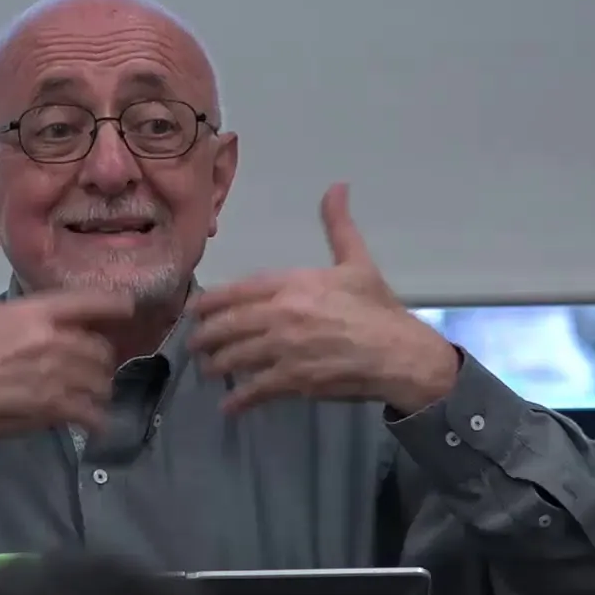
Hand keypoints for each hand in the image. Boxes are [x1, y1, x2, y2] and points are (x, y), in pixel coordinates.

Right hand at [0, 220, 134, 449]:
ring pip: (100, 380)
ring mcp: (56, 380)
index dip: (118, 305)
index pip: (93, 303)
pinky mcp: (51, 411)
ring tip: (92, 388)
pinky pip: (91, 413)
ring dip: (100, 384)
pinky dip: (96, 416)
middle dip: (100, 353)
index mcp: (35, 313)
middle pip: (102, 347)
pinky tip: (92, 418)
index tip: (127, 308)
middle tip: (93, 359)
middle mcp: (54, 344)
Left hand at [189, 183, 457, 414]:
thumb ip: (338, 226)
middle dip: (206, 337)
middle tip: (195, 344)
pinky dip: (239, 400)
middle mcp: (281, 315)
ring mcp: (284, 350)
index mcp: (293, 284)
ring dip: (217, 366)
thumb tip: (337, 187)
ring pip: (236, 358)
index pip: (237, 291)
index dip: (211, 302)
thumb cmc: (378, 309)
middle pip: (228, 326)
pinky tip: (228, 407)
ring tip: (209, 370)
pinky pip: (256, 390)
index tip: (194, 310)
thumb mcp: (358, 262)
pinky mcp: (293, 381)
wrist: (400, 354)